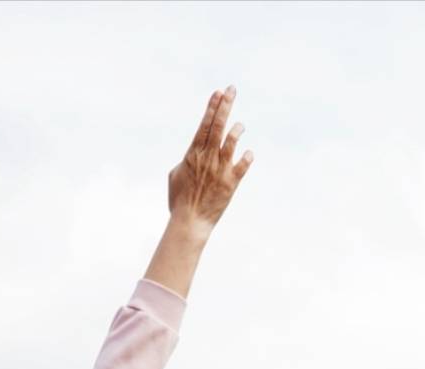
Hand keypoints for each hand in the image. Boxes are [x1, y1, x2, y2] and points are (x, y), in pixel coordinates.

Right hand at [168, 85, 252, 230]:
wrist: (190, 221)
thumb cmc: (179, 200)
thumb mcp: (175, 175)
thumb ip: (186, 160)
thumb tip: (191, 154)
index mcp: (193, 153)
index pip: (204, 124)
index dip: (212, 107)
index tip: (218, 92)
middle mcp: (208, 157)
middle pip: (218, 126)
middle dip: (225, 105)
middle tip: (232, 90)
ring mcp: (220, 169)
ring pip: (231, 141)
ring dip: (237, 130)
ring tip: (240, 124)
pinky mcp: (231, 183)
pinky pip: (242, 166)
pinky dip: (247, 158)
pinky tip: (249, 153)